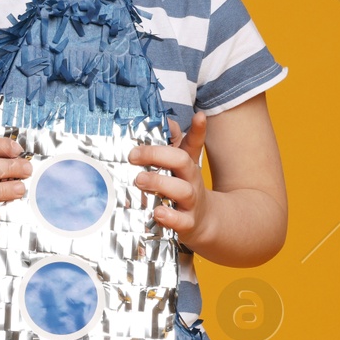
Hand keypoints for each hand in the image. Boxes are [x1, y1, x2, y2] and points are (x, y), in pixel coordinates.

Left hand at [128, 111, 209, 246]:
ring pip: (182, 190)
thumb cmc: (183, 189)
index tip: (199, 116)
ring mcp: (191, 202)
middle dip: (158, 155)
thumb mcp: (179, 167)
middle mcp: (191, 180)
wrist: (205, 222)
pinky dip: (169, 217)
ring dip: (159, 183)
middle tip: (133, 156)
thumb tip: (164, 121)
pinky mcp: (188, 223)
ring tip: (140, 180)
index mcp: (187, 164)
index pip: (194, 143)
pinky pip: (181, 221)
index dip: (198, 129)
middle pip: (182, 161)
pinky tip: (157, 213)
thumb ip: (171, 144)